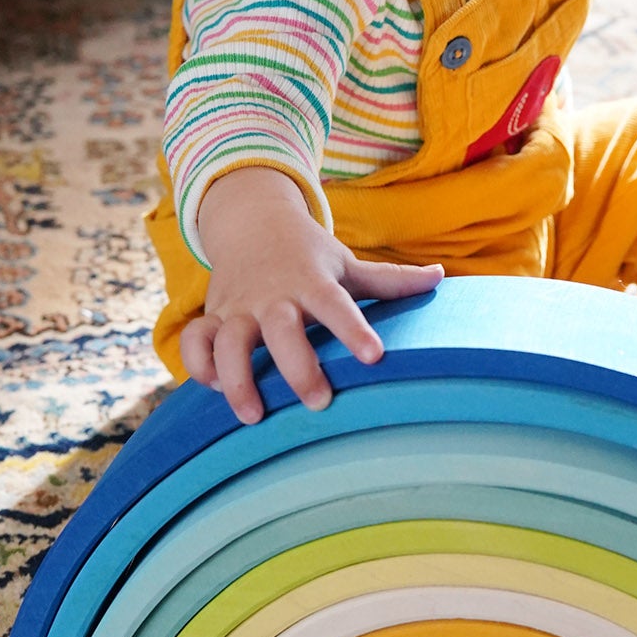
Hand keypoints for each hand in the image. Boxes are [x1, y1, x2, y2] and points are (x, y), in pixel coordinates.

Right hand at [179, 168, 442, 423]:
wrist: (251, 221)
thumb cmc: (308, 254)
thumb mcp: (346, 263)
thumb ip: (390, 279)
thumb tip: (441, 277)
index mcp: (311, 281)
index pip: (336, 305)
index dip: (353, 330)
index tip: (375, 357)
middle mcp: (273, 295)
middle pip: (280, 328)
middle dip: (296, 365)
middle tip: (318, 402)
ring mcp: (238, 307)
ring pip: (229, 341)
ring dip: (236, 377)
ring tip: (253, 416)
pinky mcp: (212, 317)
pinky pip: (195, 341)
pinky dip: (197, 365)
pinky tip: (211, 391)